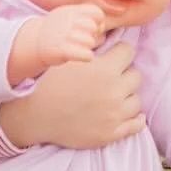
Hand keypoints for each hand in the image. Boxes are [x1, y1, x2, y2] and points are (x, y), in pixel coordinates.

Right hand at [0, 41, 143, 149]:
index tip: (112, 58)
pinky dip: (135, 118)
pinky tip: (127, 113)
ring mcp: (115, 114)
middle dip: (124, 75)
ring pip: (136, 99)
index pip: (129, 52)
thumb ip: (94, 48)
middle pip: (135, 76)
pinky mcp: (111, 133)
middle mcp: (114, 91)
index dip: (119, 53)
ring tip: (112, 96)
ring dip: (127, 96)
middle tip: (110, 79)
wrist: (35, 115)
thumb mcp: (71, 58)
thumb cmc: (51, 83)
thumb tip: (110, 37)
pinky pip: (136, 124)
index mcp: (106, 69)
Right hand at [36, 4, 104, 65]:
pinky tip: (81, 55)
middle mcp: (67, 21)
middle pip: (94, 27)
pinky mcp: (62, 50)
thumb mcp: (69, 15)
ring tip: (81, 47)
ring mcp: (64, 35)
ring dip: (89, 47)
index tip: (94, 28)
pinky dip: (87, 56)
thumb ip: (85, 17)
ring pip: (91, 42)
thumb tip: (103, 29)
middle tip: (87, 40)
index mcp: (71, 10)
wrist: (35, 42)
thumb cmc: (59, 30)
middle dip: (94, 35)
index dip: (99, 21)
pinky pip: (87, 54)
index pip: (97, 13)